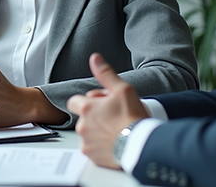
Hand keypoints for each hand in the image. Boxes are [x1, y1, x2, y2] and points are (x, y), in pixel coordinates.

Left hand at [67, 53, 149, 169]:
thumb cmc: (132, 117)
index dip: (87, 102)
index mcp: (86, 108)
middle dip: (94, 117)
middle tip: (112, 117)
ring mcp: (87, 143)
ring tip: (115, 131)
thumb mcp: (122, 89)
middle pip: (83, 118)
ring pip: (88, 134)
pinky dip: (101, 146)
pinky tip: (114, 142)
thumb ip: (105, 73)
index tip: (99, 104)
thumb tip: (95, 58)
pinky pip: (93, 149)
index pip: (74, 101)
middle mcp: (82, 126)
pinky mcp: (93, 157)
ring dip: (97, 132)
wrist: (141, 144)